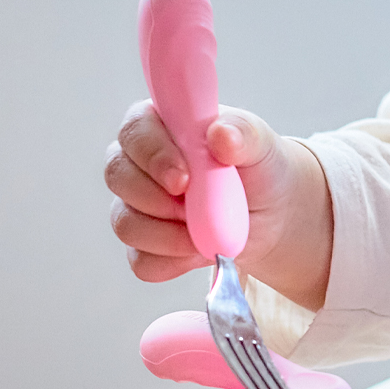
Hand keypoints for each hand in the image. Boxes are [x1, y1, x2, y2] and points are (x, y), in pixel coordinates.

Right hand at [104, 101, 332, 310]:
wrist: (272, 215)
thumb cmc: (259, 168)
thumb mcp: (260, 144)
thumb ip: (242, 133)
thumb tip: (220, 134)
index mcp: (160, 125)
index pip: (134, 131)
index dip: (152, 156)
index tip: (183, 180)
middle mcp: (139, 163)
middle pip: (117, 176)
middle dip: (155, 200)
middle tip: (193, 210)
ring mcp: (137, 206)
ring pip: (126, 224)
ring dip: (167, 236)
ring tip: (206, 233)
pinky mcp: (145, 246)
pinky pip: (142, 262)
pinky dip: (172, 263)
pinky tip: (199, 252)